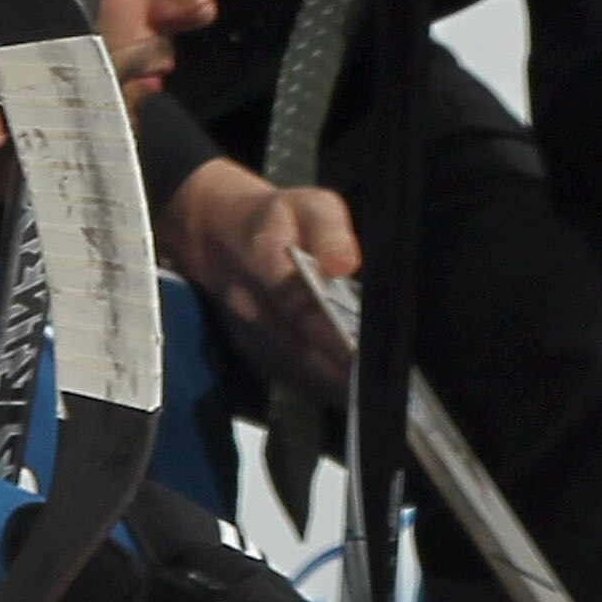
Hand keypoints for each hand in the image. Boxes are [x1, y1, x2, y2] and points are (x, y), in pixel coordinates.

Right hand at [161, 157, 357, 396]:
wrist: (214, 232)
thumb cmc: (276, 217)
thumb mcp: (308, 203)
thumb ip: (330, 229)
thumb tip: (345, 263)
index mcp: (264, 262)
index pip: (300, 306)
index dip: (333, 336)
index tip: (366, 357)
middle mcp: (249, 305)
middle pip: (299, 350)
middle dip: (341, 373)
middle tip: (386, 388)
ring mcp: (245, 333)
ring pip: (292, 371)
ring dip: (332, 388)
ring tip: (377, 398)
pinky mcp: (247, 350)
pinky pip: (284, 377)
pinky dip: (318, 388)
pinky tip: (350, 395)